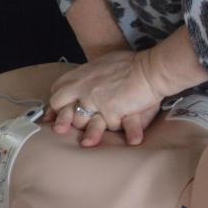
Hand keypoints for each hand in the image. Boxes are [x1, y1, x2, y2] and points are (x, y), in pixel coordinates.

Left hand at [48, 49, 162, 146]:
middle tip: (61, 130)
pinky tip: (121, 141)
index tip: (56, 112)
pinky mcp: (111, 112)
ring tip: (86, 143)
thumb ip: (90, 75)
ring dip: (86, 133)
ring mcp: (97, 102)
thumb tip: (83, 83)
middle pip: (64, 108)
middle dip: (63, 120)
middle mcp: (85, 89)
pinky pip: (108, 127)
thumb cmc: (131, 65)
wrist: (151, 68)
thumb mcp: (104, 64)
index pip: (58, 90)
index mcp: (82, 76)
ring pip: (82, 122)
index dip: (56, 104)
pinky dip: (115, 132)